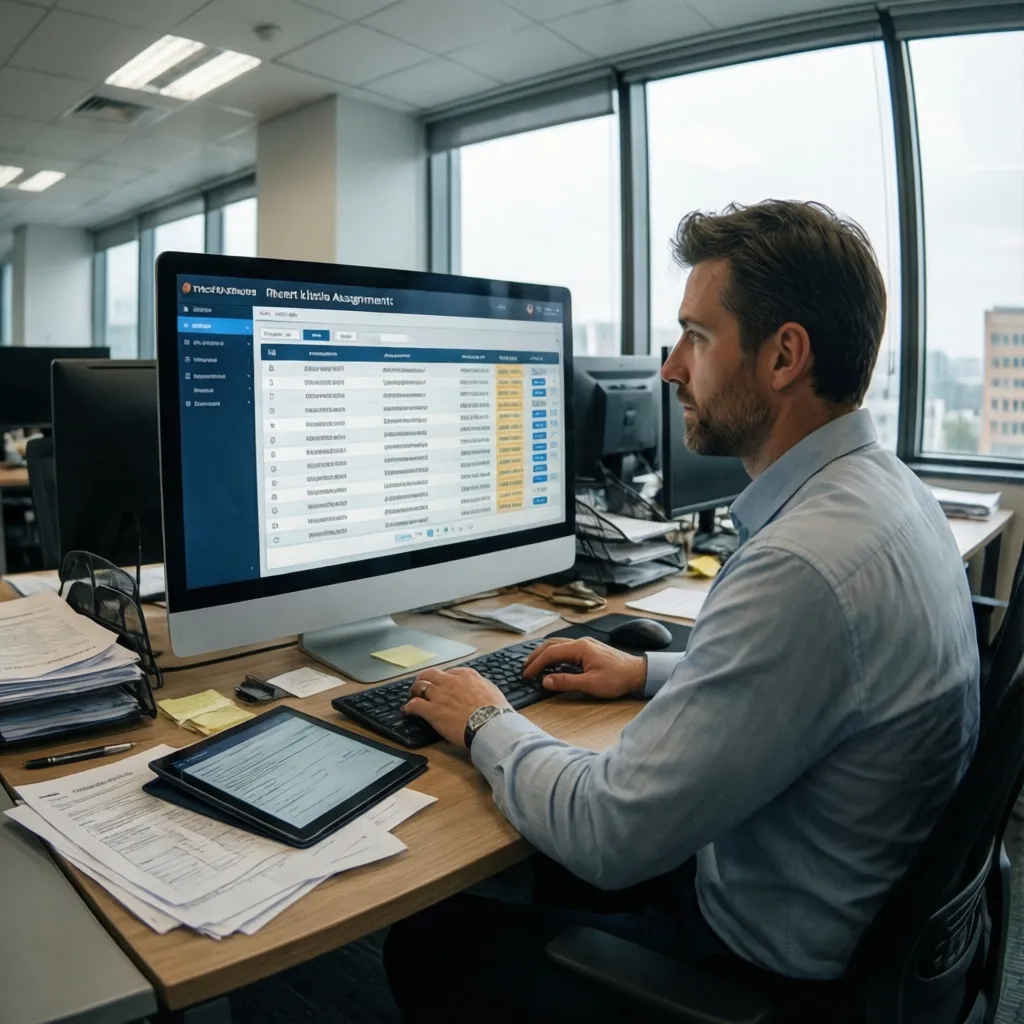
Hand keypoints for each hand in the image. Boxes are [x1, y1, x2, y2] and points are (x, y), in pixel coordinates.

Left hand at [402, 666, 509, 747]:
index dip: (444, 679)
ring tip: (412, 696)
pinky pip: (414, 704)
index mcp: (466, 675)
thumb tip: (479, 688)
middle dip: (424, 679)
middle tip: (421, 686)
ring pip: (420, 686)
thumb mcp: (492, 690)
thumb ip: (481, 686)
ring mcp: (439, 695)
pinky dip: (408, 707)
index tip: (443, 685)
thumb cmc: (496, 711)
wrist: (490, 724)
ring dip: (414, 690)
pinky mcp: (432, 710)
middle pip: (430, 674)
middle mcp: (450, 681)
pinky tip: (407, 711)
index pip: (450, 672)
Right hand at [522, 637, 646, 699]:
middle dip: (535, 656)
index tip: (526, 675)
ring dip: (544, 653)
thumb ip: (567, 681)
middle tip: (524, 668)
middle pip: (551, 645)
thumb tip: (546, 681)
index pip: (550, 653)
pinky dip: (554, 654)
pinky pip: (565, 648)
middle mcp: (580, 642)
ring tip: (534, 664)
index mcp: (579, 648)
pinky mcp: (589, 649)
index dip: (536, 664)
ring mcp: (585, 644)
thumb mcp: (591, 684)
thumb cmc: (617, 678)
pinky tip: (552, 662)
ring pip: (558, 644)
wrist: (638, 673)